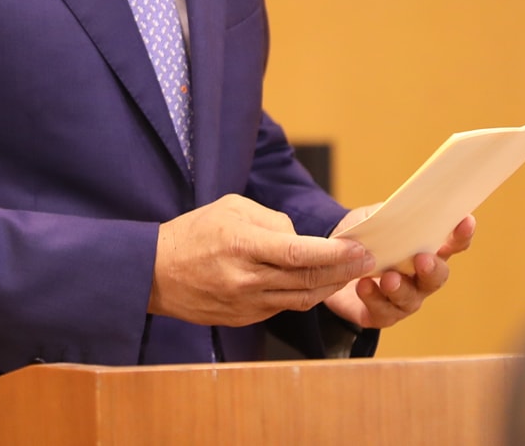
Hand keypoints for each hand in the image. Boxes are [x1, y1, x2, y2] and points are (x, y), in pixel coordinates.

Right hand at [149, 194, 376, 325]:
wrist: (155, 272)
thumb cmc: (194, 232)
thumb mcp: (231, 207)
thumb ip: (272, 220)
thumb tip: (301, 238)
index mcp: (243, 244)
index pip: (300, 253)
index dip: (335, 254)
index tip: (361, 249)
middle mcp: (247, 278)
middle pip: (307, 279)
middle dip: (344, 270)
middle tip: (369, 260)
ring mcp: (246, 303)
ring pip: (301, 298)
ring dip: (330, 286)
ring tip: (350, 273)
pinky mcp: (244, 318)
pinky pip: (283, 307)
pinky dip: (304, 295)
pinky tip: (317, 284)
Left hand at [321, 211, 475, 329]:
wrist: (330, 262)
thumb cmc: (360, 239)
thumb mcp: (373, 220)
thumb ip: (389, 215)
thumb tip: (400, 208)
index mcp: (424, 249)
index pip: (451, 243)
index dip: (461, 234)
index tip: (465, 220)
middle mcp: (419, 277)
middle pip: (437, 277)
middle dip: (432, 269)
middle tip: (423, 260)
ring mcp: (403, 298)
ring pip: (411, 299)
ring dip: (400, 288)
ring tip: (388, 278)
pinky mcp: (381, 314)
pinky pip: (383, 313)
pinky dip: (374, 299)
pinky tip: (364, 286)